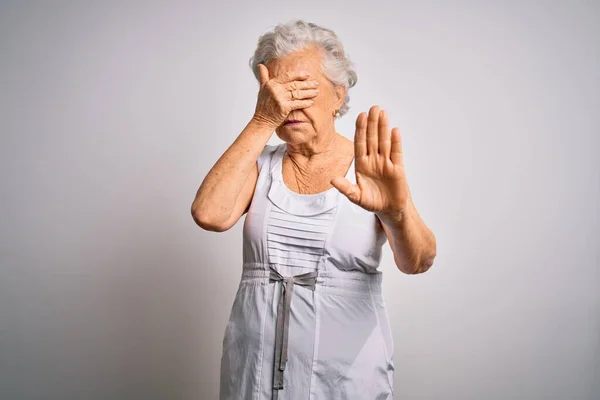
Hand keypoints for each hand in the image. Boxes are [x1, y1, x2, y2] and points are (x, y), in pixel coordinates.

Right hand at [252, 64, 319, 129]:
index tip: (308, 75)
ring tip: (316, 92)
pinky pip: (297, 104)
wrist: (262, 121)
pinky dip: (305, 103)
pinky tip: (311, 102)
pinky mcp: (284, 108)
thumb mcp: (262, 89)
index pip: (288, 76)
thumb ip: (263, 76)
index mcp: (271, 84)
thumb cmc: (263, 106)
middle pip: (295, 85)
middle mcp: (275, 90)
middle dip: (307, 84)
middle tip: (316, 83)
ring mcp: (280, 98)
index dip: (299, 75)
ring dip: (309, 93)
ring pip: (298, 93)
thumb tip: (260, 65)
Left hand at [331, 105, 408, 221]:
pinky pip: (396, 152)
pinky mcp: (397, 168)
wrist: (389, 210)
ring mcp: (386, 163)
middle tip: (373, 107)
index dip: (360, 130)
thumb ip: (345, 188)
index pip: (360, 143)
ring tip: (383, 113)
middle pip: (372, 138)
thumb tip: (332, 180)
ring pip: (384, 142)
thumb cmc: (372, 202)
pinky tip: (394, 130)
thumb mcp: (356, 197)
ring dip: (383, 127)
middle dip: (372, 123)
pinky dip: (396, 142)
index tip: (360, 116)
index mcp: (362, 164)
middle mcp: (373, 160)